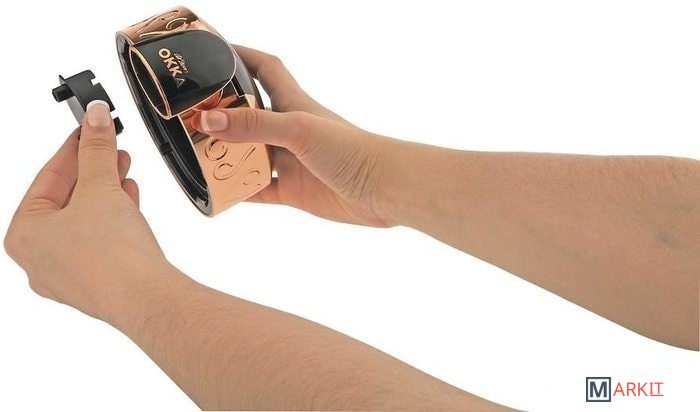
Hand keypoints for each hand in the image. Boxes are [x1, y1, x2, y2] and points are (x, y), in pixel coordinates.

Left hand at [4, 101, 166, 320]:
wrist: (145, 298)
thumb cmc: (111, 255)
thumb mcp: (101, 187)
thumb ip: (96, 149)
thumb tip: (94, 116)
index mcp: (24, 235)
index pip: (48, 177)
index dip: (73, 147)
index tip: (89, 127)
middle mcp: (39, 258)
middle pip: (66, 199)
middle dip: (92, 169)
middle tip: (110, 145)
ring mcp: (67, 274)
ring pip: (83, 220)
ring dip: (105, 192)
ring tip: (123, 170)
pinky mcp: (96, 282)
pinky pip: (99, 240)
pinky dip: (112, 217)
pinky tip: (128, 201)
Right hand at [196, 45, 397, 226]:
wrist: (382, 189)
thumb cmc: (351, 149)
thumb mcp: (298, 129)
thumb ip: (254, 125)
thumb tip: (208, 121)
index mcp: (293, 102)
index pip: (264, 68)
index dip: (240, 55)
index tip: (212, 51)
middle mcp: (289, 129)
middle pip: (248, 113)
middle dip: (221, 112)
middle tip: (189, 115)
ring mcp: (290, 160)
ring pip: (249, 154)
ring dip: (226, 155)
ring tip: (194, 156)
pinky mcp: (293, 190)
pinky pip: (258, 190)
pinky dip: (239, 191)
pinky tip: (218, 193)